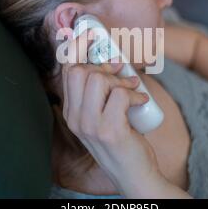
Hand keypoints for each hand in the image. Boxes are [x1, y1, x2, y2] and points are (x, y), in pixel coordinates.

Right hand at [61, 29, 160, 196]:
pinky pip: (120, 94)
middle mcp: (75, 118)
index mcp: (71, 111)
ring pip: (98, 79)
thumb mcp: (104, 114)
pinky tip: (140, 102)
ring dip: (120, 80)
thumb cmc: (122, 139)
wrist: (133, 173)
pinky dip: (135, 93)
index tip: (89, 35)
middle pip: (79, 71)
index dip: (77, 48)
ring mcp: (89, 126)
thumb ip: (101, 92)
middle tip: (121, 73)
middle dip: (105, 67)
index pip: (67, 71)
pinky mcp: (108, 130)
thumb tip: (112, 60)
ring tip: (132, 90)